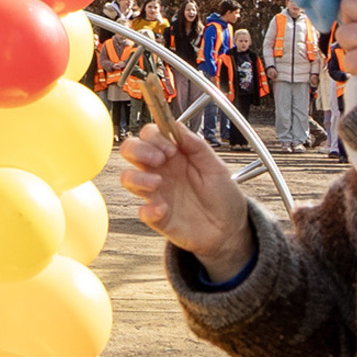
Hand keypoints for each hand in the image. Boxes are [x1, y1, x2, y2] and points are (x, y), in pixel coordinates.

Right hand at [116, 122, 251, 277]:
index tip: (170, 147)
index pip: (149, 135)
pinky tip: (164, 209)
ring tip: (158, 183)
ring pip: (127, 178)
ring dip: (138, 177)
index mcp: (174, 155)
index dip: (154, 137)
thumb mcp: (216, 167)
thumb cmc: (223, 196)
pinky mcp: (156, 216)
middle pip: (130, 150)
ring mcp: (156, 193)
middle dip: (138, 150)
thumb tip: (176, 127)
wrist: (230, 230)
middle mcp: (160, 171)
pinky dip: (149, 209)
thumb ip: (196, 146)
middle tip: (159, 160)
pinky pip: (141, 211)